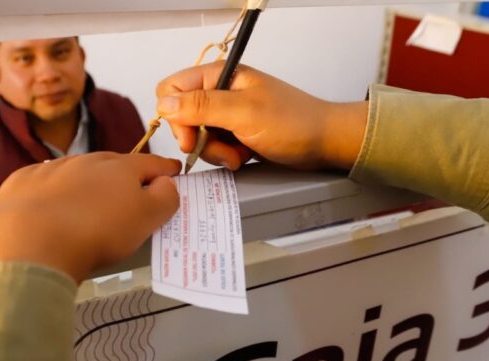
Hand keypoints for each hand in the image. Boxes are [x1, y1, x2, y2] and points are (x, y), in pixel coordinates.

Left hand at [0, 153, 180, 281]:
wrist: (27, 244)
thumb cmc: (94, 233)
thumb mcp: (146, 219)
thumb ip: (165, 198)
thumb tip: (167, 183)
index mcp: (120, 168)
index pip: (151, 163)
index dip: (166, 170)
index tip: (173, 172)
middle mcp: (85, 161)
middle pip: (112, 165)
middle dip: (124, 177)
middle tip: (130, 197)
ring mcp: (50, 170)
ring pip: (76, 173)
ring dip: (86, 186)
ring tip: (88, 211)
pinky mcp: (20, 185)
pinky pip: (42, 185)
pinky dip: (51, 194)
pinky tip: (50, 213)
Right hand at [156, 62, 367, 170]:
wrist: (324, 142)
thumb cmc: (293, 122)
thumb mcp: (243, 113)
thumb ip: (202, 106)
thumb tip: (163, 103)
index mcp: (219, 75)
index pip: (172, 89)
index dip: (175, 116)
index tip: (191, 136)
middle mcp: (220, 91)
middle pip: (182, 117)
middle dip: (199, 139)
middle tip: (222, 148)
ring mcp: (228, 113)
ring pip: (197, 136)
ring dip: (215, 151)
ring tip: (239, 154)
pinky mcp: (235, 132)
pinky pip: (214, 146)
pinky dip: (226, 156)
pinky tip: (244, 156)